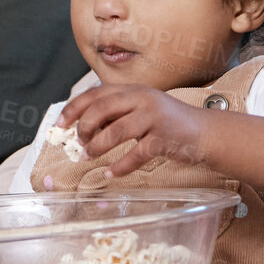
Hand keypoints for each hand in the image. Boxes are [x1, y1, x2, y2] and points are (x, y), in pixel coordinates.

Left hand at [58, 84, 207, 177]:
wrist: (203, 132)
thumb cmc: (167, 124)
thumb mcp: (140, 110)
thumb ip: (116, 115)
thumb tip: (84, 128)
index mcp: (133, 90)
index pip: (96, 93)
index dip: (74, 108)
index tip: (60, 124)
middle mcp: (142, 99)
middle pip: (102, 108)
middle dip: (84, 128)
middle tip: (80, 143)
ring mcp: (154, 118)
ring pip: (116, 131)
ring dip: (97, 146)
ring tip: (88, 157)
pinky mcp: (164, 138)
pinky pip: (136, 154)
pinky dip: (120, 167)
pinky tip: (111, 174)